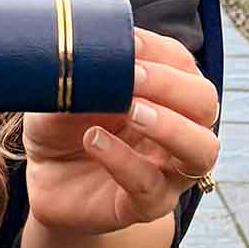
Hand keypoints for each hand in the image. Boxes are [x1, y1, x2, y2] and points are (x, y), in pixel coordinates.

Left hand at [21, 29, 219, 236]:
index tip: (127, 41)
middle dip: (171, 84)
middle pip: (205, 103)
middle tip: (133, 76)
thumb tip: (89, 42)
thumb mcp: (67, 89)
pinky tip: (94, 141)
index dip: (158, 50)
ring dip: (170, 125)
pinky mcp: (146, 206)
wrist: (43, 178)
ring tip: (132, 111)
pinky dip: (124, 161)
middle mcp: (180, 130)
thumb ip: (83, 69)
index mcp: (167, 93)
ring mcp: (169, 171)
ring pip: (201, 150)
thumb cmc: (64, 124)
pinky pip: (150, 187)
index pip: (182, 64)